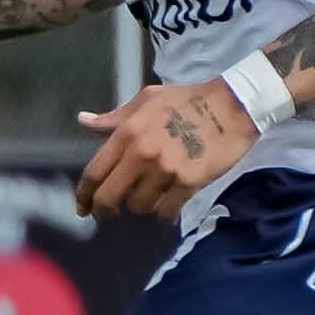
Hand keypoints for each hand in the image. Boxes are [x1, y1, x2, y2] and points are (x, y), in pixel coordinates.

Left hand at [74, 78, 253, 218]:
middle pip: (109, 196)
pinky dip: (164, 214)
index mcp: (127, 133)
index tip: (81, 206)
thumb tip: (83, 120)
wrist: (233, 105)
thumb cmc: (188, 99)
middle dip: (103, 211)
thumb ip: (114, 117)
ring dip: (140, 207)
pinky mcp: (189, 183)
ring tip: (146, 200)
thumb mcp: (147, 99)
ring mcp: (165, 171)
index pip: (94, 171)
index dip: (83, 194)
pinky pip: (167, 210)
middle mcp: (141, 155)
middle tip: (105, 215)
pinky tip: (166, 210)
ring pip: (139, 205)